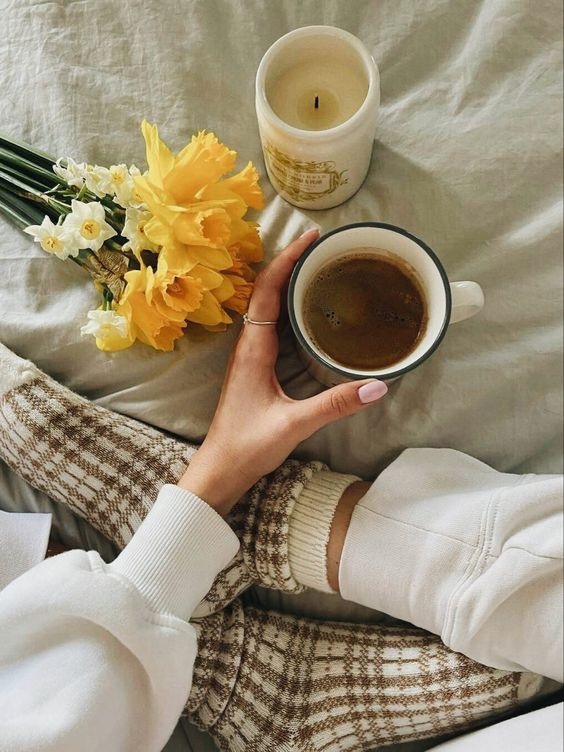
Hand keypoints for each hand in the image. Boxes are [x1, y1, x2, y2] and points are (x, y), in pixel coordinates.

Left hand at [178, 229, 387, 515]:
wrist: (220, 469)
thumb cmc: (248, 446)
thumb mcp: (294, 425)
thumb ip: (335, 405)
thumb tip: (378, 386)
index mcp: (252, 349)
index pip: (267, 290)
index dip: (288, 260)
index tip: (312, 237)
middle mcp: (248, 345)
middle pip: (265, 290)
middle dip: (291, 262)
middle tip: (323, 246)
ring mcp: (249, 355)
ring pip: (266, 306)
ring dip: (287, 281)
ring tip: (318, 267)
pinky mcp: (255, 367)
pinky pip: (271, 324)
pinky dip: (287, 306)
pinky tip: (307, 310)